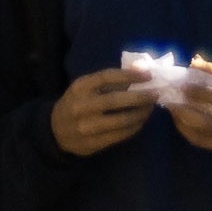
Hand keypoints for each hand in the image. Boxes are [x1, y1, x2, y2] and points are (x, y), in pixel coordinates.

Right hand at [49, 60, 166, 155]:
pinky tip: (140, 121)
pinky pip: (120, 135)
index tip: (148, 74)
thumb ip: (111, 80)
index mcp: (80, 87)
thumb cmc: (77, 103)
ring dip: (140, 114)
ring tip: (150, 108)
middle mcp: (82, 106)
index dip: (129, 75)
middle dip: (140, 97)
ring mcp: (87, 127)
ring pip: (120, 120)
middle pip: (115, 101)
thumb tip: (142, 67)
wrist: (56, 131)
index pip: (107, 77)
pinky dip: (134, 127)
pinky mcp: (93, 143)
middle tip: (155, 94)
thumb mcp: (87, 87)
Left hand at [169, 61, 211, 170]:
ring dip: (184, 126)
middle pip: (203, 123)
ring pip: (202, 138)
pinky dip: (197, 136)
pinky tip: (189, 127)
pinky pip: (210, 146)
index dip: (197, 92)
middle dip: (182, 111)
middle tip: (168, 101)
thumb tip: (206, 80)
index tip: (181, 84)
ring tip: (174, 114)